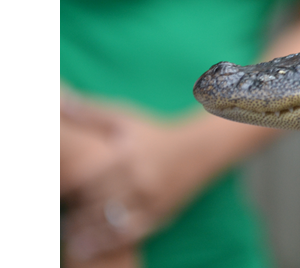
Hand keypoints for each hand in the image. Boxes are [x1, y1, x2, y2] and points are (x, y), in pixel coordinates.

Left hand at [61, 97, 207, 260]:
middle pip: (94, 202)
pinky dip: (104, 243)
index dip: (64, 188)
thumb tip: (56, 100)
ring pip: (108, 223)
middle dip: (71, 212)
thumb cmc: (155, 132)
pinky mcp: (160, 216)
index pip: (86, 177)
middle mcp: (140, 180)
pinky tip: (84, 247)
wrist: (201, 149)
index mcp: (127, 155)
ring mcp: (151, 200)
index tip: (50, 192)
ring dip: (82, 232)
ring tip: (64, 235)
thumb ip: (89, 112)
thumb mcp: (124, 118)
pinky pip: (127, 235)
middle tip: (50, 217)